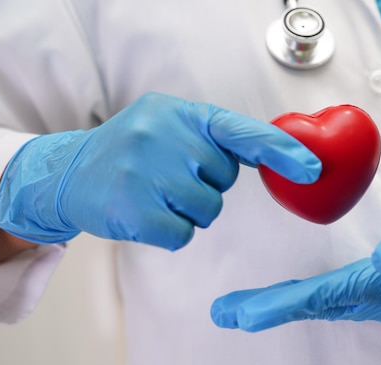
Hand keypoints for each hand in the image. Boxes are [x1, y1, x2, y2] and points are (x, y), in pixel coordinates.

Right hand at [0, 92, 320, 249]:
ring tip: (155, 195)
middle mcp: (162, 136)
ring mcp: (145, 173)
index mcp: (179, 114)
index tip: (312, 168)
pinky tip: (144, 215)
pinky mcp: (132, 210)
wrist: (67, 173)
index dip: (280, 150)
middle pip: (223, 180)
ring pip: (207, 211)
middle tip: (169, 177)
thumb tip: (276, 155)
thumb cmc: (132, 152)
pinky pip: (183, 234)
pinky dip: (171, 232)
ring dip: (189, 211)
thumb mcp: (168, 126)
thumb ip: (214, 138)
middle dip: (205, 185)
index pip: (240, 131)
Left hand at [211, 203, 380, 330]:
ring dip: (279, 305)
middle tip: (224, 314)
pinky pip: (331, 296)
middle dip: (268, 310)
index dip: (284, 304)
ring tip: (240, 309)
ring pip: (320, 303)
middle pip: (314, 306)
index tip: (245, 314)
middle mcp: (377, 296)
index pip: (326, 296)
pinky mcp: (380, 286)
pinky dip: (301, 298)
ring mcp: (378, 295)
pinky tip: (284, 296)